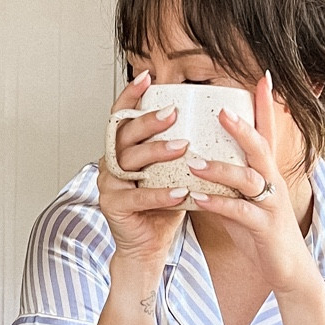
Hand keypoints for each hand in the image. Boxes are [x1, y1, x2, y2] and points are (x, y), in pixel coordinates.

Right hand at [97, 70, 188, 267]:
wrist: (149, 246)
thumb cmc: (164, 206)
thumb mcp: (173, 171)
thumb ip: (182, 147)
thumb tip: (215, 119)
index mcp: (122, 150)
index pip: (121, 116)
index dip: (131, 96)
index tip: (147, 77)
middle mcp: (110, 163)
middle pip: (125, 135)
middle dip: (149, 121)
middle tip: (173, 112)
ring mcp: (109, 184)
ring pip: (129, 162)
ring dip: (156, 152)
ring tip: (182, 147)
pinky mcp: (113, 207)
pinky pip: (137, 197)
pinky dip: (159, 194)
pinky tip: (180, 192)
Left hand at [189, 73, 318, 295]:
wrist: (286, 270)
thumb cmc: (260, 232)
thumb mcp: (243, 198)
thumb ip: (226, 177)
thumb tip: (197, 158)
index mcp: (267, 172)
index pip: (267, 132)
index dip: (266, 105)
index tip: (262, 77)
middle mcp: (273, 183)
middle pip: (260, 147)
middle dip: (241, 127)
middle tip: (220, 110)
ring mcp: (271, 204)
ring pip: (248, 179)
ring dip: (220, 169)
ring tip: (193, 162)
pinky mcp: (264, 227)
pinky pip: (239, 212)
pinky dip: (216, 204)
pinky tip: (196, 199)